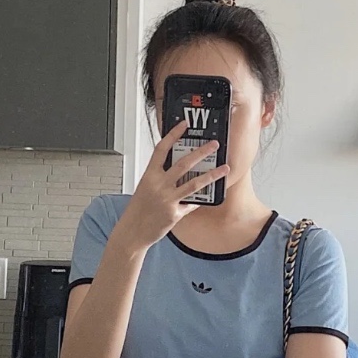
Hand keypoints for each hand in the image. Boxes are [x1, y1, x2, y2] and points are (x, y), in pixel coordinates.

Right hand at [113, 120, 229, 250]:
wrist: (132, 232)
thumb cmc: (137, 211)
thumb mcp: (145, 188)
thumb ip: (160, 179)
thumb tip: (177, 173)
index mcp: (149, 175)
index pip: (162, 149)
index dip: (173, 135)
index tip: (184, 125)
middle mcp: (159, 185)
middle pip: (184, 163)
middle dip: (201, 152)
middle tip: (214, 145)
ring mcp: (168, 199)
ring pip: (194, 183)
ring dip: (212, 175)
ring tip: (224, 168)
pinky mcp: (175, 213)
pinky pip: (191, 204)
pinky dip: (197, 201)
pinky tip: (205, 198)